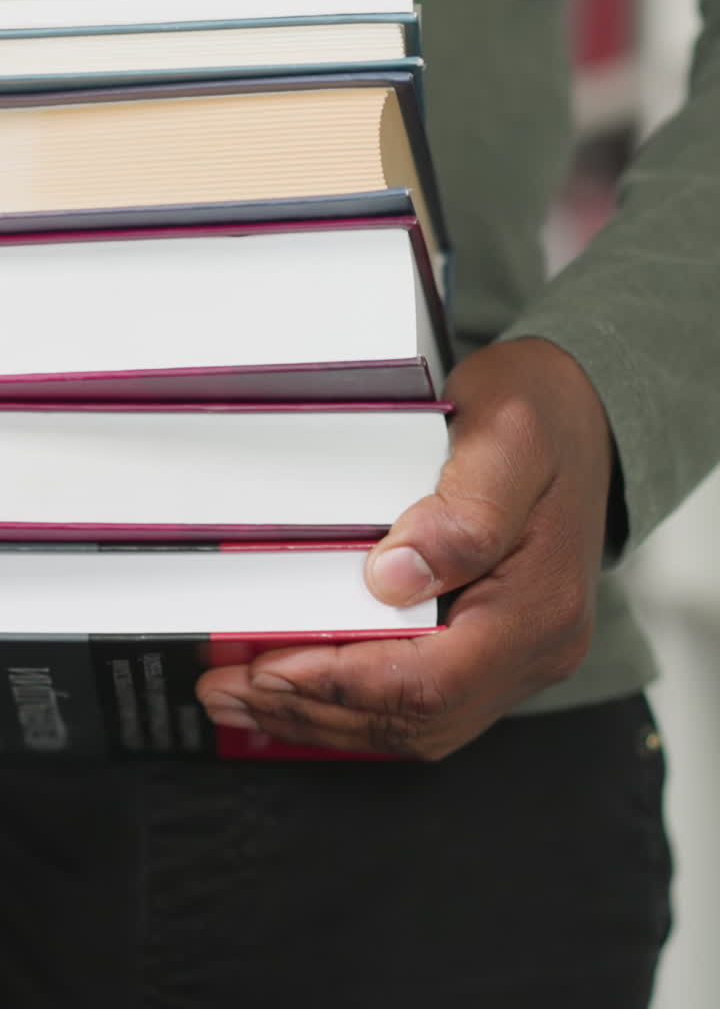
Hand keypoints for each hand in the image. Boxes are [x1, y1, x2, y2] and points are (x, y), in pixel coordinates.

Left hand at [196, 338, 612, 759]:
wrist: (584, 412)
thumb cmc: (544, 413)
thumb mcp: (508, 433)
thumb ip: (463, 511)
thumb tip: (393, 579)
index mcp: (539, 605)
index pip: (432, 682)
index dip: (340, 683)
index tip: (266, 669)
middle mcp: (535, 646)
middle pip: (417, 718)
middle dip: (314, 709)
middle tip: (227, 689)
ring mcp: (517, 653)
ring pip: (415, 722)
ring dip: (324, 715)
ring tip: (243, 697)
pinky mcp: (495, 647)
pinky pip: (421, 701)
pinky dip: (353, 701)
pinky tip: (300, 689)